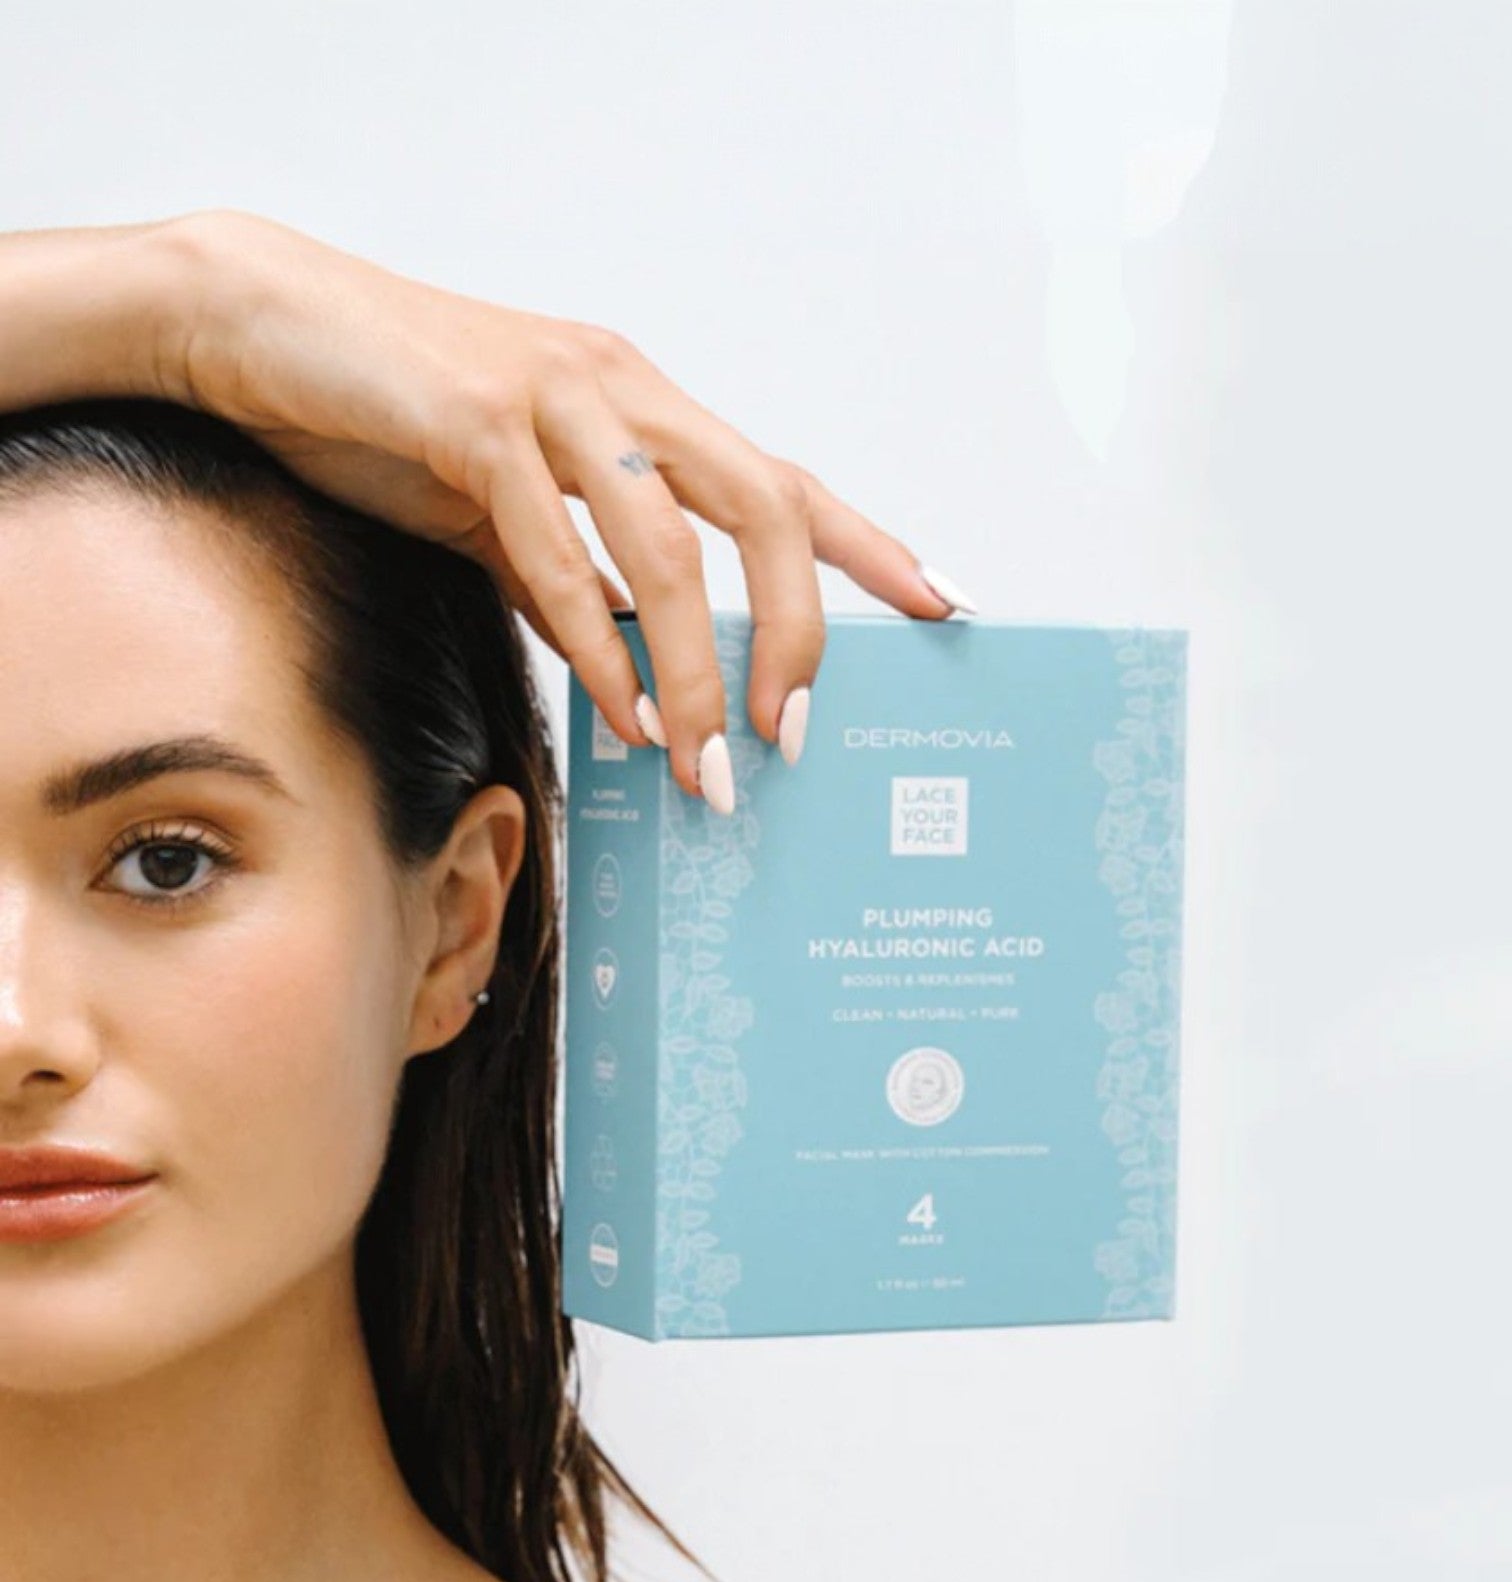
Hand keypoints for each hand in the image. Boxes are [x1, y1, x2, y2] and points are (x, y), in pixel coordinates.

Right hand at [149, 208, 974, 812]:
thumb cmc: (388, 414)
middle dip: (796, 632)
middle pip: (763, 506)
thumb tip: (636, 666)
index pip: (782, 481)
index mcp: (641, 407)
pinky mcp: (476, 423)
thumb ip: (574, 576)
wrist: (258, 329)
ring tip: (704, 760)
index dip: (870, 545)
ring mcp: (555, 398)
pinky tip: (619, 714)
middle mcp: (621, 390)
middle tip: (793, 734)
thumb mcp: (504, 506)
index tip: (942, 604)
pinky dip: (596, 646)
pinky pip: (557, 554)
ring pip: (668, 545)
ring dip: (698, 668)